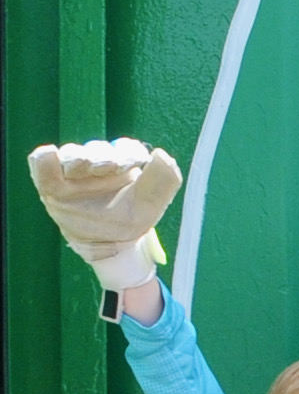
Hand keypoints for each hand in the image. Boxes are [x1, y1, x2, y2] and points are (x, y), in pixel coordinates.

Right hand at [27, 138, 181, 289]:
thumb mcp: (151, 205)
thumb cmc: (128, 220)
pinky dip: (44, 159)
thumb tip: (162, 154)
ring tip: (84, 167)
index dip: (129, 152)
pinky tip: (49, 155)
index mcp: (124, 164)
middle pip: (97, 150)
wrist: (106, 244)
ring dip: (77, 158)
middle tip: (109, 167)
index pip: (126, 149)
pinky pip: (41, 164)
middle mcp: (98, 163)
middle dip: (103, 157)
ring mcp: (73, 171)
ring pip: (71, 154)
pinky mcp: (52, 182)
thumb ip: (163, 181)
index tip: (136, 163)